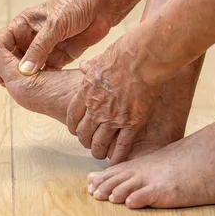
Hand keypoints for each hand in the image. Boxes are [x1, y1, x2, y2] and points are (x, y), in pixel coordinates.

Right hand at [0, 0, 119, 82]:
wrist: (103, 4)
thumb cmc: (77, 4)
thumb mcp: (55, 25)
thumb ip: (40, 48)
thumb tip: (24, 71)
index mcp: (24, 24)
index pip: (2, 42)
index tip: (0, 76)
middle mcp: (32, 36)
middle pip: (13, 58)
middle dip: (11, 72)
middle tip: (12, 89)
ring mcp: (46, 47)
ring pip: (29, 67)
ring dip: (27, 79)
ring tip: (27, 93)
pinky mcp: (60, 56)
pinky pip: (47, 72)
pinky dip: (44, 81)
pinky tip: (45, 90)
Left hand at [67, 32, 164, 164]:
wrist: (141, 58)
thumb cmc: (122, 54)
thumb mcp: (99, 59)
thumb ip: (90, 67)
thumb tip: (83, 65)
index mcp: (86, 92)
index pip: (73, 117)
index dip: (74, 127)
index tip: (77, 131)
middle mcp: (96, 109)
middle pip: (84, 133)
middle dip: (85, 141)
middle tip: (90, 144)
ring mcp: (113, 118)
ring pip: (100, 143)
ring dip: (99, 151)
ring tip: (101, 154)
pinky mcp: (132, 123)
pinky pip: (122, 145)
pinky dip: (118, 156)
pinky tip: (117, 161)